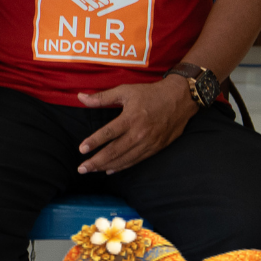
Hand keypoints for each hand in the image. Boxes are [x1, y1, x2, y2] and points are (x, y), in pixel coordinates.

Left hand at [74, 76, 197, 173]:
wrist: (181, 98)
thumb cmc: (150, 93)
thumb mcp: (125, 90)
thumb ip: (102, 97)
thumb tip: (80, 97)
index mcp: (131, 118)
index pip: (108, 133)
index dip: (94, 142)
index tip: (81, 150)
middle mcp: (140, 133)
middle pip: (115, 151)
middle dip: (96, 161)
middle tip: (81, 169)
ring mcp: (150, 142)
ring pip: (125, 158)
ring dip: (107, 166)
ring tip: (91, 170)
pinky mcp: (157, 147)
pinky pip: (137, 160)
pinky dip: (123, 166)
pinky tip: (110, 169)